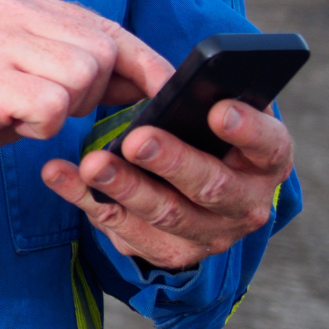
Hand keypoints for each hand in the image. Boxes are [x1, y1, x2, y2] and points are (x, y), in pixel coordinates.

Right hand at [0, 0, 172, 188]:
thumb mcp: (23, 74)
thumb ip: (76, 65)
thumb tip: (144, 75)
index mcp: (17, 1)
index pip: (103, 25)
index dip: (142, 60)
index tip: (166, 88)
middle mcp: (5, 9)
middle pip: (100, 50)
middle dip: (93, 91)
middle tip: (49, 109)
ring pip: (83, 75)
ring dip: (65, 109)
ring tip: (23, 114)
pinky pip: (53, 106)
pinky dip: (41, 127)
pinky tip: (8, 125)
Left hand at [41, 100, 293, 270]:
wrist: (192, 188)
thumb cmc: (201, 134)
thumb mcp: (213, 112)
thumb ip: (202, 95)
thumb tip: (169, 76)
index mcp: (265, 160)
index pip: (268, 145)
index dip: (246, 130)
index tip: (217, 110)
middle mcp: (245, 204)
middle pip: (211, 186)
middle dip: (171, 162)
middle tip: (136, 140)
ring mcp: (208, 234)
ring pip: (165, 213)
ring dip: (124, 187)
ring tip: (91, 163)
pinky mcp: (168, 252)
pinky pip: (122, 227)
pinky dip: (86, 199)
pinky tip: (60, 175)